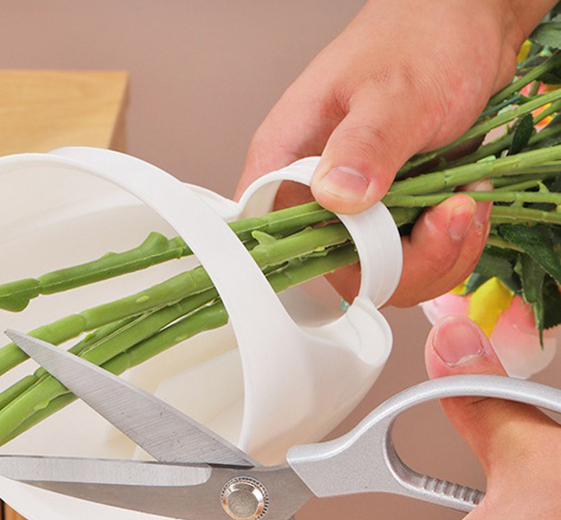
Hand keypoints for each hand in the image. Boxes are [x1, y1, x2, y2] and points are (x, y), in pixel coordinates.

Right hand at [236, 0, 551, 306]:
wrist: (470, 25)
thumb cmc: (420, 38)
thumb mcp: (395, 89)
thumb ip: (366, 143)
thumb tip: (336, 196)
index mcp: (286, 160)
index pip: (271, 237)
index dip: (312, 261)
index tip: (372, 250)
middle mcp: (314, 194)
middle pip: (337, 270)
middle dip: (402, 263)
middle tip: (450, 216)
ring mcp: (356, 210)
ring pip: (382, 274)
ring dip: (438, 254)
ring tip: (466, 201)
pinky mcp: (393, 217)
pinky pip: (415, 260)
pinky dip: (452, 245)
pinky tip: (467, 202)